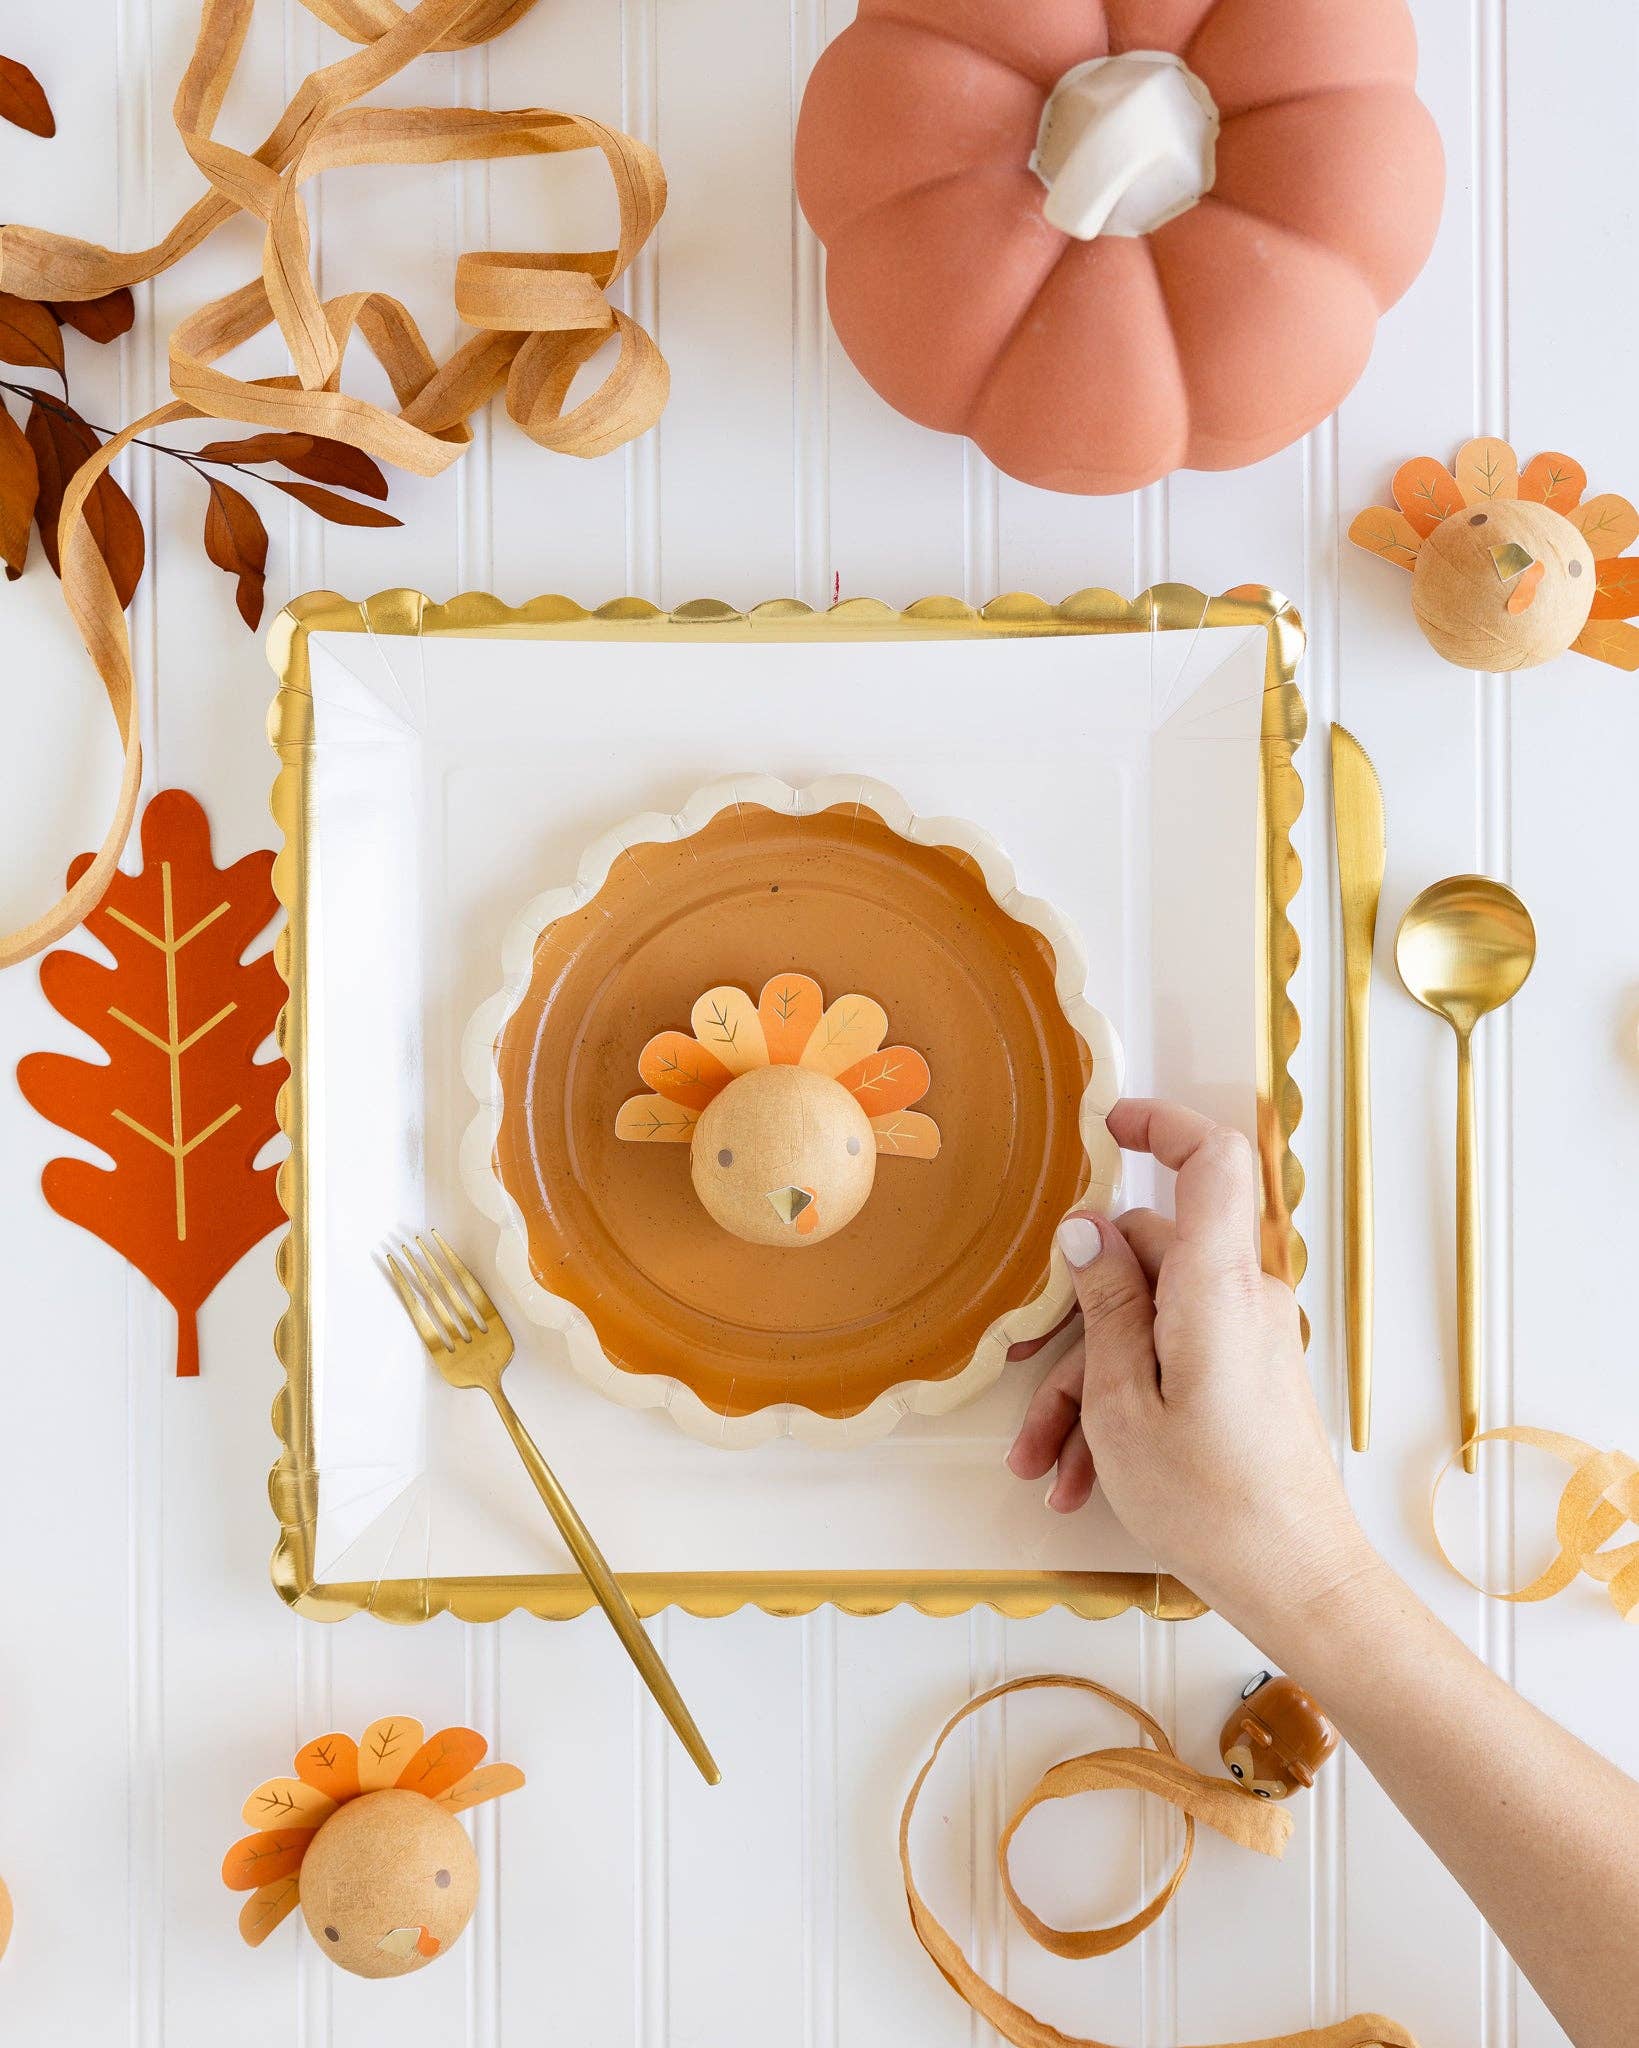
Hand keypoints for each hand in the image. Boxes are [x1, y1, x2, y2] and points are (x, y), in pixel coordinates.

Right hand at [1006, 1098, 1372, 1635]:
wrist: (1297, 1583)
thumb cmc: (1213, 1502)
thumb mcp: (1122, 1402)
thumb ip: (1104, 1305)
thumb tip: (1085, 1231)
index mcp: (1217, 1285)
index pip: (1211, 1159)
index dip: (1160, 1125)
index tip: (1106, 1127)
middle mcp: (1243, 1297)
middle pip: (1147, 1257)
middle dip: (1073, 1318)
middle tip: (1020, 1378)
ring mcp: (1249, 1336)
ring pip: (1148, 1320)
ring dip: (1086, 1384)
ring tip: (1045, 1462)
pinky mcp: (1248, 1374)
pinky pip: (1173, 1357)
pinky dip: (1123, 1402)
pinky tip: (1081, 1473)